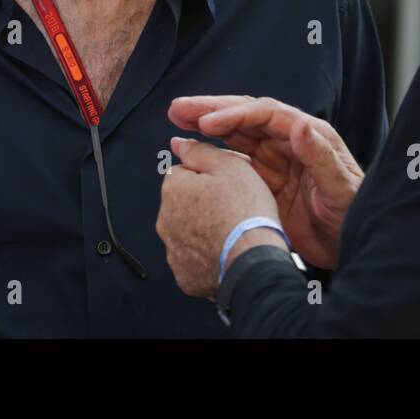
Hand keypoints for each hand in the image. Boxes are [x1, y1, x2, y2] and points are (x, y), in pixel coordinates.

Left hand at [156, 136, 281, 298]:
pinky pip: (193, 259)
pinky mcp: (184, 275)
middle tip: (233, 206)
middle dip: (203, 202)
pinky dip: (206, 254)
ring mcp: (173, 251)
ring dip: (203, 228)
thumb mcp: (230, 166)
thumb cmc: (245, 212)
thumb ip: (200, 151)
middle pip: (184, 202)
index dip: (208, 175)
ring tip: (232, 230)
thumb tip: (178, 142)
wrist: (254, 262)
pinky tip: (225, 251)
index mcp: (173, 189)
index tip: (227, 183)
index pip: (183, 172)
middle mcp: (165, 220)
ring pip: (187, 231)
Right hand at [168, 95, 362, 268]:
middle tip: (178, 108)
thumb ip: (321, 157)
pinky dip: (212, 151)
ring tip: (177, 117)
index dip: (235, 115)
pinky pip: (234, 160)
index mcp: (310, 134)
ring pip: (236, 134)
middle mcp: (290, 140)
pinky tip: (190, 148)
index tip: (207, 123)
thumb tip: (300, 123)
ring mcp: (276, 159)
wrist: (354, 246)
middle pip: (246, 115)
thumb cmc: (355, 215)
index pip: (266, 114)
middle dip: (212, 109)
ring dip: (206, 123)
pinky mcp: (266, 179)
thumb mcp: (342, 188)